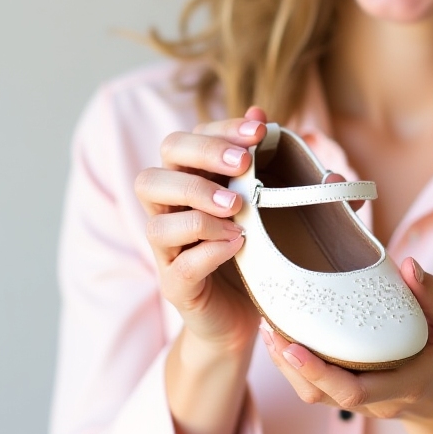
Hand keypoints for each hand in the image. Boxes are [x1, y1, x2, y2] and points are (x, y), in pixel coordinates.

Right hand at [134, 106, 267, 354]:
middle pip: (157, 168)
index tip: (259, 131)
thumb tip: (266, 118)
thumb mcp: (277, 205)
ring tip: (238, 210)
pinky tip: (238, 244)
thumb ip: (276, 165)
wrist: (245, 316)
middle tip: (242, 164)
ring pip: (155, 219)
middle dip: (201, 156)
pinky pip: (179, 265)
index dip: (220, 130)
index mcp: (192, 183)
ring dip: (197, 205)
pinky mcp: (177, 286)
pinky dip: (209, 251)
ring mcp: (169, 251)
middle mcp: (172, 211)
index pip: (189, 140)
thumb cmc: (258, 252)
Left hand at [258, 258, 432, 423]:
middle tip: (270, 325)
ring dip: (287, 364)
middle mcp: (380, 400)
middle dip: (291, 364)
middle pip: (323, 393)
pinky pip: (320, 386)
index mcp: (408, 383)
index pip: (355, 390)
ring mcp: (365, 403)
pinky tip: (284, 333)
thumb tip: (408, 265)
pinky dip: (298, 363)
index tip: (294, 346)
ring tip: (269, 324)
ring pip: (315, 393)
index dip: (320, 371)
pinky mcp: (355, 395)